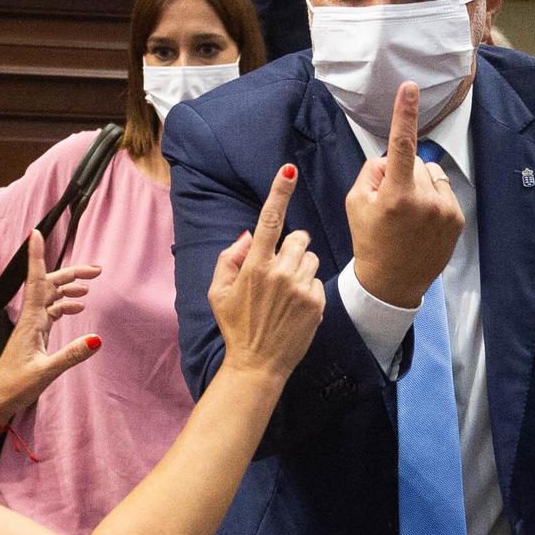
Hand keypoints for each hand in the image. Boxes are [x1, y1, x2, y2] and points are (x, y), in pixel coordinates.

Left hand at [0, 229, 101, 419]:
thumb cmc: (16, 386)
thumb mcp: (46, 372)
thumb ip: (71, 355)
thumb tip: (97, 339)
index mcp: (30, 322)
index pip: (36, 282)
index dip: (36, 256)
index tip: (37, 233)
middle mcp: (30, 318)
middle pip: (49, 285)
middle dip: (71, 274)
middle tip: (96, 270)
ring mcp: (32, 326)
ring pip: (51, 297)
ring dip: (69, 288)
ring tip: (89, 286)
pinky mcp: (34, 335)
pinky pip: (51, 311)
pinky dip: (65, 305)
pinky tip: (77, 307)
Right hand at [210, 163, 324, 379]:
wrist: (258, 364)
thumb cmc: (235, 326)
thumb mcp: (217, 292)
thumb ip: (229, 258)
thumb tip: (248, 235)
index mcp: (254, 266)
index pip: (269, 220)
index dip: (279, 192)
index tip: (288, 169)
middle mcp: (280, 272)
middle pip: (299, 238)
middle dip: (292, 247)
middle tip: (280, 268)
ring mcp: (300, 288)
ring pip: (311, 257)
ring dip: (302, 267)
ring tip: (286, 292)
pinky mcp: (316, 302)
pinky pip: (317, 280)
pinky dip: (308, 289)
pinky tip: (294, 307)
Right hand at [346, 81, 463, 307]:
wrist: (392, 282)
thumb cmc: (370, 241)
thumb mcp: (355, 203)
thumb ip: (371, 172)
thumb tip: (390, 157)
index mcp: (396, 196)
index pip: (401, 145)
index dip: (404, 113)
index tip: (410, 88)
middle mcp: (425, 201)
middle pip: (414, 160)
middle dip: (401, 172)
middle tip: (390, 203)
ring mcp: (445, 210)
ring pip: (431, 173)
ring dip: (419, 183)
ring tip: (408, 213)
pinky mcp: (457, 218)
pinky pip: (443, 189)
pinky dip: (432, 197)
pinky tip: (421, 220)